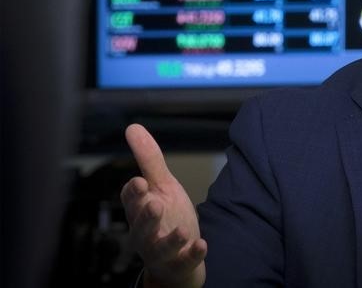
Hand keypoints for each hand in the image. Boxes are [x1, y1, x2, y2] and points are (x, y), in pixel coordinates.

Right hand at [121, 124, 206, 287]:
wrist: (176, 256)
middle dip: (146, 216)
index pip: (131, 200)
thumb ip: (148, 159)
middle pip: (141, 226)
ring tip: (181, 230)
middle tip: (154, 204)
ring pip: (159, 247)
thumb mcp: (161, 185)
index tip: (140, 182)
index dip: (134, 192)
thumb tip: (132, 127)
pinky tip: (201, 245)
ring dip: (169, 239)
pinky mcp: (179, 262)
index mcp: (139, 209)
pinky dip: (191, 254)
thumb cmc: (164, 216)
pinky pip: (184, 261)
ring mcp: (161, 250)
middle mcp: (145, 232)